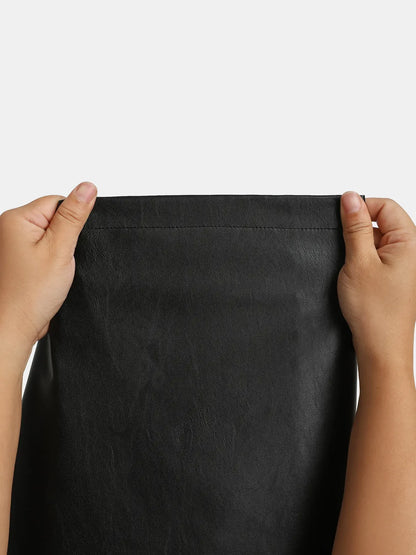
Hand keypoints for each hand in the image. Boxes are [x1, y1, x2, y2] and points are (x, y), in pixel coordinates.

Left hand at [0, 182, 96, 352]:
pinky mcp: (17, 260)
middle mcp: (9, 228)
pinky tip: (47, 277)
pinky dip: (50, 263)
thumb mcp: (60, 249)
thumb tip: (88, 187)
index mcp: (15, 219)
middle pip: (53, 218)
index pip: (56, 202)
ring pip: (49, 236)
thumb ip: (75, 216)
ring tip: (51, 272)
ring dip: (58, 252)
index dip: (71, 223)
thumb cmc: (30, 294)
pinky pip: (42, 251)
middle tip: (58, 261)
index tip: (68, 245)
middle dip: (64, 239)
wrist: (13, 326)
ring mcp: (12, 245)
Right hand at [337, 191, 415, 368]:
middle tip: (346, 251)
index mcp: (410, 242)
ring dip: (358, 248)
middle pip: (381, 221)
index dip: (361, 208)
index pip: (385, 206)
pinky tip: (355, 277)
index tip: (341, 219)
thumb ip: (354, 226)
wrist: (381, 348)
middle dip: (358, 231)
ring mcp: (403, 265)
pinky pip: (375, 257)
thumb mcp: (358, 261)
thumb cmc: (375, 312)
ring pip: (375, 240)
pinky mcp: (393, 277)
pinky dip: (361, 262)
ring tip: (353, 270)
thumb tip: (350, 198)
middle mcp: (411, 251)